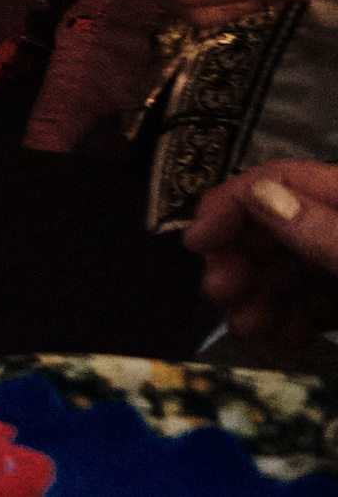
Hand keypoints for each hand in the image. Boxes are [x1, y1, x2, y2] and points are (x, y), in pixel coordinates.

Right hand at [182, 162, 337, 346]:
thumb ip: (327, 231)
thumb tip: (258, 194)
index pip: (279, 180)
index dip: (230, 205)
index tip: (195, 243)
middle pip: (274, 225)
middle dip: (240, 260)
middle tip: (219, 294)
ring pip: (286, 268)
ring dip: (259, 297)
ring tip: (252, 329)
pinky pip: (309, 299)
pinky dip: (289, 318)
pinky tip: (287, 339)